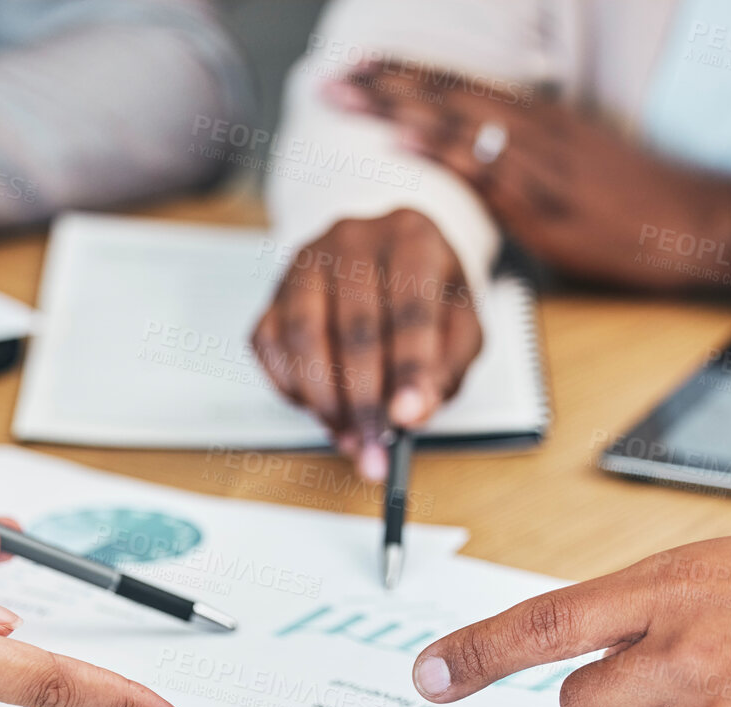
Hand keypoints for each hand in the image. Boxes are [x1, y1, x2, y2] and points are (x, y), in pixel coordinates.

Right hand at [251, 209, 482, 479]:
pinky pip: (270, 346)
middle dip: (364, 400)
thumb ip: (445, 370)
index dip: (408, 368)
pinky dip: (292, 387)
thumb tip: (412, 414)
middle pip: (354, 327)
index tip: (406, 418)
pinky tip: (322, 406)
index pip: (410, 308)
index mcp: (412, 236)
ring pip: (304, 337)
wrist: (390, 265)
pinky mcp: (274, 290)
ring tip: (349, 435)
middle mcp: (353, 238)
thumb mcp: (460, 329)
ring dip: (324, 399)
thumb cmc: (427, 297)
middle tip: (375, 446)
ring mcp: (305, 261)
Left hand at [330, 64, 730, 292]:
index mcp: (543, 120)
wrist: (699, 225)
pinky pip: (481, 169)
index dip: (411, 77)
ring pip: (456, 121)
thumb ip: (527, 169)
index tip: (365, 68)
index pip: (464, 88)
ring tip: (347, 96)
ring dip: (396, 106)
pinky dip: (437, 150)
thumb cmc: (642, 206)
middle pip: (449, 95)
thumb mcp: (579, 171)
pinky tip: (400, 140)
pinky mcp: (546, 201)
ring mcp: (539, 163)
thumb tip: (480, 178)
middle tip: (334, 78)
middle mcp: (536, 130)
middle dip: (387, 85)